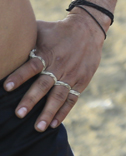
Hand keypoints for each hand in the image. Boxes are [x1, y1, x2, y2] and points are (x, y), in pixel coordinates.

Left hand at [3, 13, 106, 131]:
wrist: (88, 28)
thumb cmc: (57, 30)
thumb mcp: (40, 30)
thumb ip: (24, 39)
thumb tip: (2, 39)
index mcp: (48, 53)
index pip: (32, 66)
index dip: (19, 76)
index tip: (5, 88)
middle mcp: (60, 66)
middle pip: (44, 85)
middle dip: (31, 100)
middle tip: (19, 114)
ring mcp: (72, 74)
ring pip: (59, 96)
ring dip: (48, 112)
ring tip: (39, 127)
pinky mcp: (82, 80)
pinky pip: (72, 98)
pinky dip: (63, 112)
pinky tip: (54, 124)